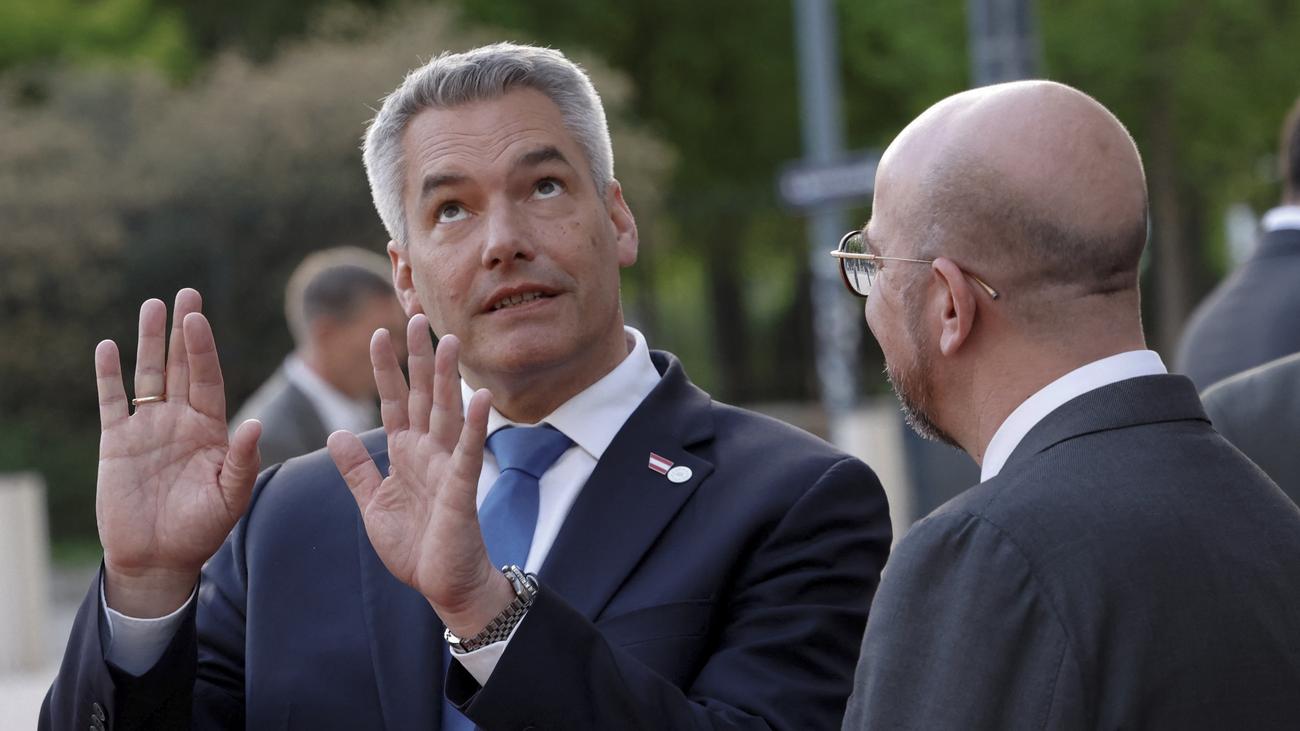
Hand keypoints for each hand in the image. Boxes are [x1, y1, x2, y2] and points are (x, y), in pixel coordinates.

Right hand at [96, 289, 260, 616]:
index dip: (202, 349)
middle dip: (182, 330)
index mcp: (212, 429)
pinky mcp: (117, 443)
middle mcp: (180, 421)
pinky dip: (109, 375)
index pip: (208, 378)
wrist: (159, 559)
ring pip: (148, 375)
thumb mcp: (231, 496)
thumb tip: (253, 424)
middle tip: (186, 292)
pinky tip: (108, 347)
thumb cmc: (202, 530)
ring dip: (148, 341)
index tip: (198, 318)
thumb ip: (242, 459)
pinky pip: (112, 402)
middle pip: (180, 366)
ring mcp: (148, 429)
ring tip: (152, 305)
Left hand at [328, 315, 512, 637]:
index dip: (386, 370)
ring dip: (449, 377)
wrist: (444, 585)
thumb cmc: (415, 547)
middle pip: (424, 396)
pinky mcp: (463, 488)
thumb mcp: (373, 506)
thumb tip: (335, 433)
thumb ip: (356, 470)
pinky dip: (475, 425)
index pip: (394, 402)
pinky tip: (481, 397)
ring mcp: (448, 467)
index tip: (379, 334)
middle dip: (418, 358)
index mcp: (405, 454)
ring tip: (449, 341)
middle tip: (416, 316)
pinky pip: (470, 451)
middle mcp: (429, 452)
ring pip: (448, 413)